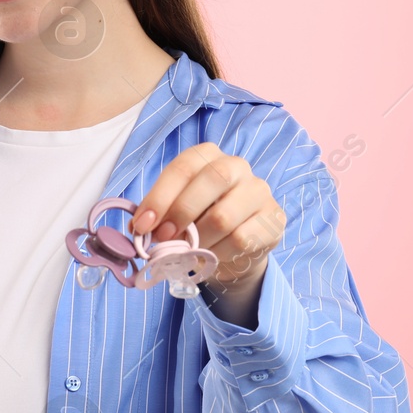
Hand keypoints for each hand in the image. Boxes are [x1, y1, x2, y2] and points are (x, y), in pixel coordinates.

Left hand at [128, 142, 284, 298]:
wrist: (236, 248)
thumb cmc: (199, 222)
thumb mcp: (175, 213)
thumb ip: (158, 215)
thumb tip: (138, 227)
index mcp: (207, 156)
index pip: (183, 167)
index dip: (159, 197)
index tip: (142, 225)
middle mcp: (236, 165)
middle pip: (212, 180)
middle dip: (181, 213)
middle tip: (163, 239)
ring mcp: (259, 190)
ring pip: (224, 216)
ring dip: (198, 240)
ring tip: (187, 252)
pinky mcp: (273, 218)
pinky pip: (241, 239)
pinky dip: (218, 254)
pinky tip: (211, 256)